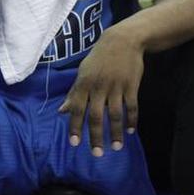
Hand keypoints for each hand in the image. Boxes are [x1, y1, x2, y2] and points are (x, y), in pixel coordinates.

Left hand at [59, 27, 144, 156]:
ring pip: (115, 114)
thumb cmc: (99, 58)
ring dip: (115, 132)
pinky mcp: (131, 85)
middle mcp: (99, 87)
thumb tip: (61, 111)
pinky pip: (132, 106)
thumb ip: (73, 93)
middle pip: (96, 115)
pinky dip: (132, 120)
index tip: (74, 144)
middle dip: (95, 136)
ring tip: (116, 147)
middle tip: (97, 154)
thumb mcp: (83, 73)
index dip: (75, 126)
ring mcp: (116, 86)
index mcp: (84, 84)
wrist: (122, 40)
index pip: (78, 109)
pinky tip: (130, 131)